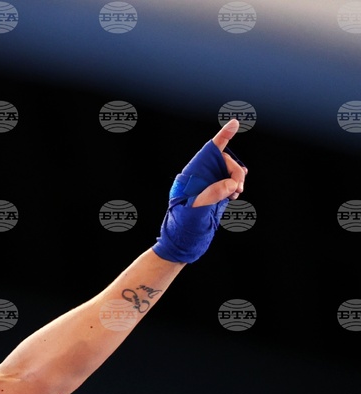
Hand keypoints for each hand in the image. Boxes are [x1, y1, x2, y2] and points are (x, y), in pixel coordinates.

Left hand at [152, 118, 248, 262]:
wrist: (183, 243)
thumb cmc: (183, 228)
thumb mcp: (196, 212)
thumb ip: (212, 195)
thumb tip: (230, 184)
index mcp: (190, 177)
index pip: (208, 152)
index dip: (223, 136)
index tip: (235, 122)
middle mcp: (198, 178)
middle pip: (224, 161)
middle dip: (235, 172)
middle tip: (237, 190)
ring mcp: (207, 185)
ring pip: (230, 171)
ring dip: (237, 179)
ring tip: (235, 195)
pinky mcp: (214, 194)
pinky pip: (230, 182)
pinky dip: (236, 186)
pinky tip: (234, 195)